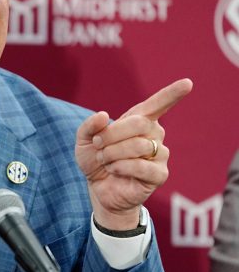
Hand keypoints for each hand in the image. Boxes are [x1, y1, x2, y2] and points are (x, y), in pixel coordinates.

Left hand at [75, 78, 192, 229]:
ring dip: (113, 153)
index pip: (158, 104)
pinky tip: (114, 170)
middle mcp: (153, 134)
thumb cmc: (95, 159)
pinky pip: (142, 166)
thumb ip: (90, 125)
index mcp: (138, 120)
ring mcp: (159, 154)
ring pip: (139, 146)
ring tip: (105, 160)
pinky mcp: (160, 174)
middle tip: (98, 145)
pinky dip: (121, 167)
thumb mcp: (85, 140)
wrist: (98, 188)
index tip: (188, 83)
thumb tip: (104, 115)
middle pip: (140, 124)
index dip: (172, 94)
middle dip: (112, 135)